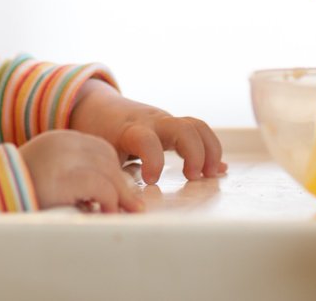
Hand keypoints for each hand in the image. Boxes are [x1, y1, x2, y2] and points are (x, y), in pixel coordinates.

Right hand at [19, 130, 143, 211]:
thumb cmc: (16, 192)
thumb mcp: (46, 175)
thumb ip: (70, 176)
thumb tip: (103, 197)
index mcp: (57, 139)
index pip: (99, 148)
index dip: (115, 172)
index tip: (122, 193)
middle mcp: (61, 143)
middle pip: (107, 158)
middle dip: (122, 184)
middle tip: (131, 207)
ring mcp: (61, 158)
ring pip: (108, 172)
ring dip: (119, 196)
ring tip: (118, 214)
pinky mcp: (62, 179)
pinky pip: (101, 187)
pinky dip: (109, 202)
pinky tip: (105, 214)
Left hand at [67, 80, 225, 183]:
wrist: (100, 109)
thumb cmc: (100, 136)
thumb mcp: (100, 157)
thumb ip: (113, 179)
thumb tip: (128, 206)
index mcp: (131, 130)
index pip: (146, 139)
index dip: (153, 160)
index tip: (151, 181)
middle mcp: (153, 123)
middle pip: (183, 127)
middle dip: (195, 152)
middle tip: (193, 177)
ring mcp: (167, 123)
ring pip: (197, 126)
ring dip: (209, 150)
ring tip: (209, 176)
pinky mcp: (175, 127)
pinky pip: (199, 131)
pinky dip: (210, 149)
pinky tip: (215, 170)